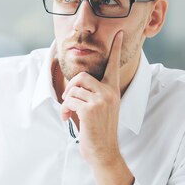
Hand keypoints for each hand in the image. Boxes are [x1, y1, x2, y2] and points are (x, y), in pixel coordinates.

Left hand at [60, 31, 133, 184]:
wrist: (103, 152)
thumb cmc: (97, 132)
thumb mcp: (97, 109)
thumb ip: (89, 95)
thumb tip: (72, 86)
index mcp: (112, 91)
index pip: (114, 66)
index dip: (117, 49)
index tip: (120, 33)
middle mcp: (109, 93)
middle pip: (82, 76)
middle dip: (70, 89)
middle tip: (68, 102)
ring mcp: (101, 100)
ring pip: (73, 89)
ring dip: (66, 102)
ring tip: (68, 113)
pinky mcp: (91, 108)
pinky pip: (69, 100)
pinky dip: (64, 110)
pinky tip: (68, 119)